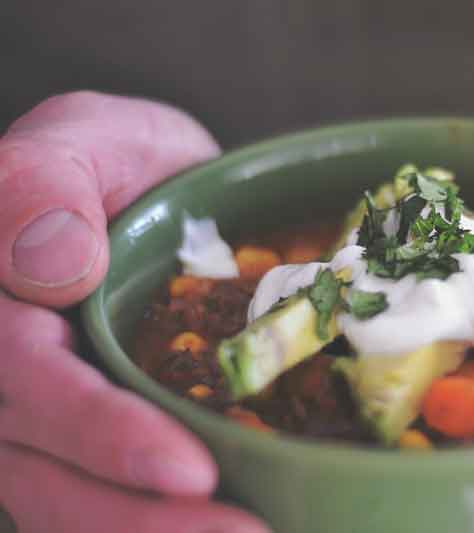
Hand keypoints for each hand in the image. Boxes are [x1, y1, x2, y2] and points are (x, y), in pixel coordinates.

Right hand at [0, 92, 267, 532]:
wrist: (155, 190)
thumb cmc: (119, 163)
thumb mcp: (87, 139)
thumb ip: (46, 183)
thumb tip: (55, 270)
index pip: (27, 383)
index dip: (99, 432)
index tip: (189, 471)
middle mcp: (3, 374)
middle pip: (42, 470)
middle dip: (138, 520)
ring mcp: (39, 414)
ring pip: (65, 500)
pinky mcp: (87, 435)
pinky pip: (103, 492)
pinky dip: (157, 523)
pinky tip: (228, 526)